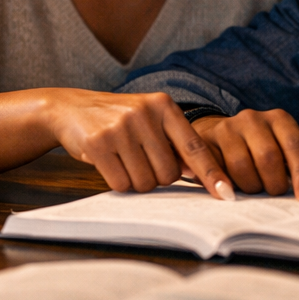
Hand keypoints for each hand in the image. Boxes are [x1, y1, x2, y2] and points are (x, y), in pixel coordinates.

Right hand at [45, 90, 233, 197]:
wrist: (71, 108)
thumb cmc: (119, 119)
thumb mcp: (150, 120)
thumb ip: (174, 142)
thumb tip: (196, 174)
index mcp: (164, 106)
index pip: (195, 146)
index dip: (212, 173)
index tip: (227, 194)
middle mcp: (145, 113)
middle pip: (168, 174)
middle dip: (157, 177)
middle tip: (141, 161)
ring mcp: (121, 127)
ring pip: (145, 182)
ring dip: (136, 181)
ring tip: (124, 159)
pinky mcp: (98, 143)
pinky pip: (120, 183)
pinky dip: (118, 182)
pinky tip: (109, 163)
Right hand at [191, 109, 298, 200]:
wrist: (219, 134)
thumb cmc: (263, 147)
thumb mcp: (289, 152)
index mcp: (279, 119)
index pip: (295, 145)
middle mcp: (253, 118)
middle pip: (268, 157)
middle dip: (274, 184)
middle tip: (275, 194)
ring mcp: (227, 128)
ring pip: (242, 167)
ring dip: (251, 187)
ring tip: (253, 188)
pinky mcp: (205, 141)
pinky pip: (217, 170)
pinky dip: (226, 186)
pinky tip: (230, 190)